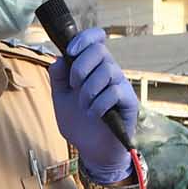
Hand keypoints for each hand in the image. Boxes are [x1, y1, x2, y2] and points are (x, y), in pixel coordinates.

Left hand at [49, 25, 140, 186]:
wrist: (92, 150)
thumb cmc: (79, 123)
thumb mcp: (60, 98)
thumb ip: (58, 78)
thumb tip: (58, 59)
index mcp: (93, 66)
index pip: (95, 39)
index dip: (85, 38)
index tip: (70, 51)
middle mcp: (109, 71)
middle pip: (99, 50)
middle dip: (80, 67)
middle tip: (74, 86)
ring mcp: (120, 85)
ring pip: (107, 70)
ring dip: (88, 89)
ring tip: (83, 106)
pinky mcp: (129, 102)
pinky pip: (115, 92)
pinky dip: (99, 104)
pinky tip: (94, 115)